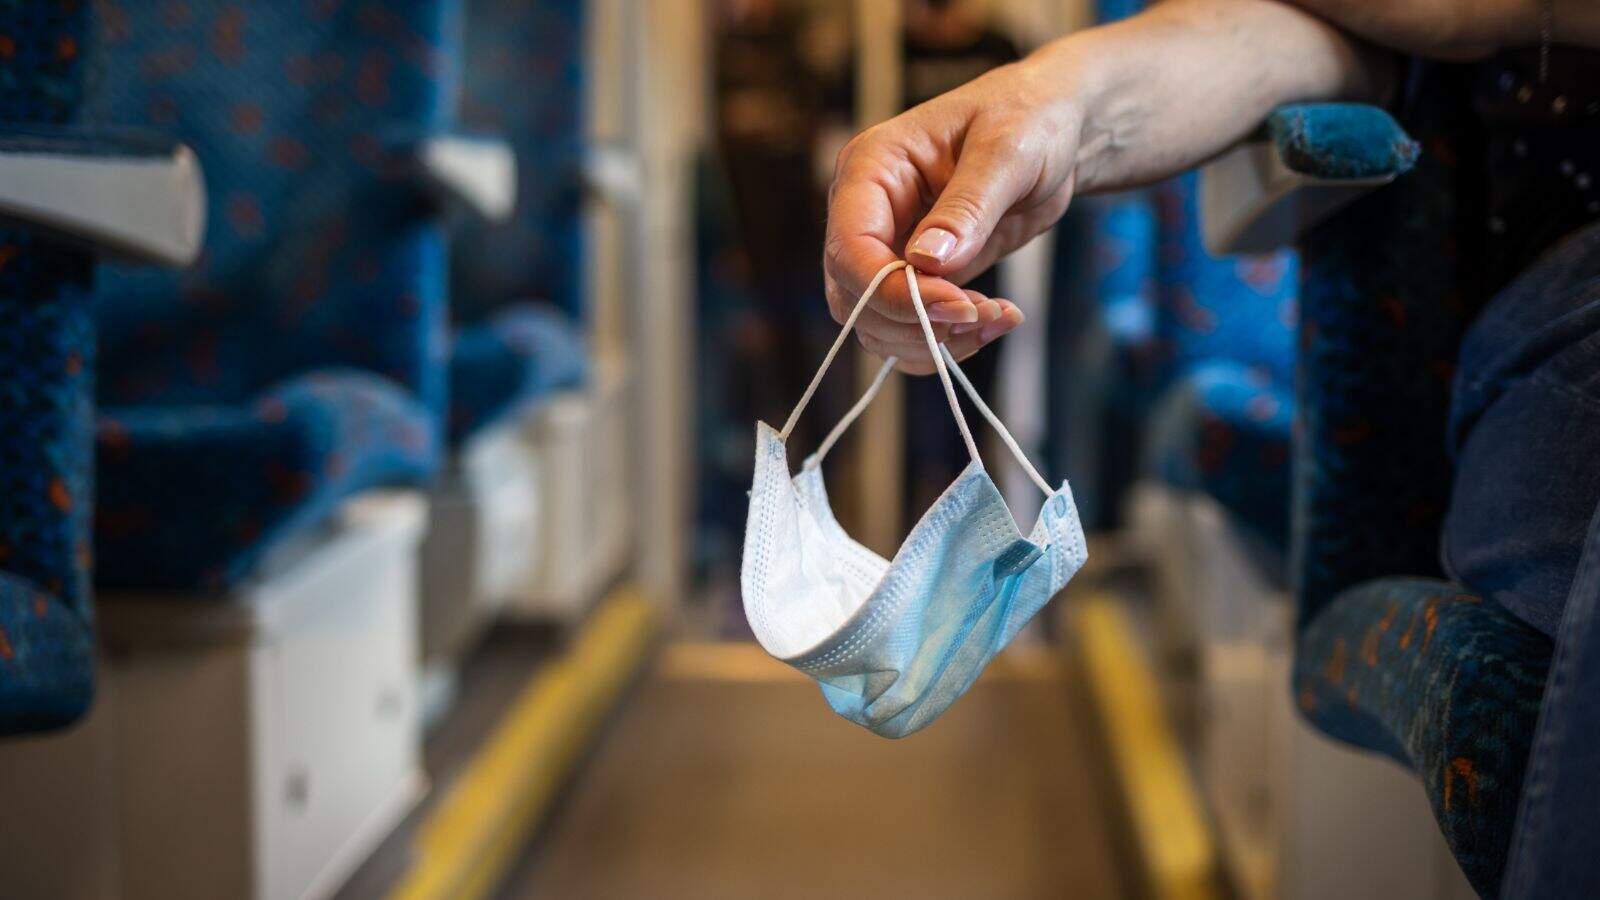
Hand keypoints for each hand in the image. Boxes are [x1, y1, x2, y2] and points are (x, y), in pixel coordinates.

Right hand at [823, 55, 1082, 374]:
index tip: (958, 305)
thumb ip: (968, 206)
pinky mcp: (915, 277)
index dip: (892, 291)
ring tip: (999, 317)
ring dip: (936, 338)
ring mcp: (887, 248)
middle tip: (985, 315)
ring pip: (877, 324)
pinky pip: (911, 328)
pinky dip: (950, 340)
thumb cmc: (1029, 119)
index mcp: (871, 168)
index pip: (850, 248)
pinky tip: (997, 320)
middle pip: (854, 297)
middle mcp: (866, 213)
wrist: (1055, 133)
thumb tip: (926, 260)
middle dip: (917, 321)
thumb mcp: (1008, 151)